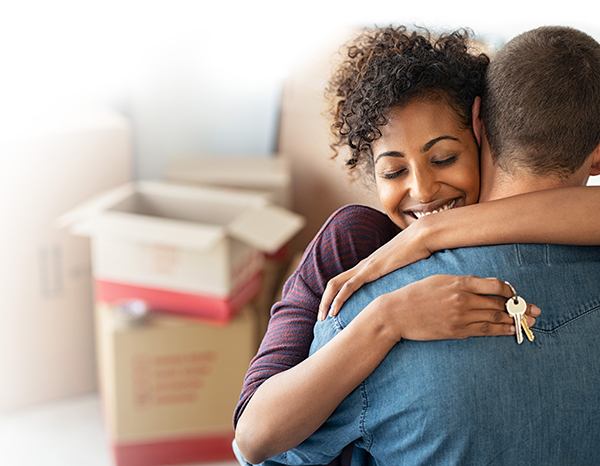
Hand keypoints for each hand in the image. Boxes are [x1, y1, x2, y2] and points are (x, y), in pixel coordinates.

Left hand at [319, 224, 431, 320]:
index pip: (344, 281)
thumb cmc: (418, 252)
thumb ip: (401, 279)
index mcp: (369, 266)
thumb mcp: (407, 270)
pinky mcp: (370, 270)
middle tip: (321, 318)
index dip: (335, 296)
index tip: (332, 312)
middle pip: (334, 283)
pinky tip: (334, 311)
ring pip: (336, 285)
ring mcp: (365, 267)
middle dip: (324, 301)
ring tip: (322, 318)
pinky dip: (339, 299)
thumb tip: (408, 292)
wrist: (422, 237)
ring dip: (326, 302)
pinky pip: (349, 286)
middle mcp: (363, 266)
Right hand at [371, 275, 539, 340]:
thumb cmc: (415, 294)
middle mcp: (463, 299)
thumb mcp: (438, 280)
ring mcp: (460, 317)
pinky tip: (511, 330)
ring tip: (528, 322)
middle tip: (535, 311)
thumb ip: (461, 282)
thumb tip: (483, 287)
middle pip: (499, 303)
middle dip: (520, 307)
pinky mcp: (456, 331)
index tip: (516, 294)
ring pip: (495, 318)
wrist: (396, 313)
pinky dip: (500, 331)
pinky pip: (484, 331)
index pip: (495, 285)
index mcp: (459, 282)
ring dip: (515, 320)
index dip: (510, 290)